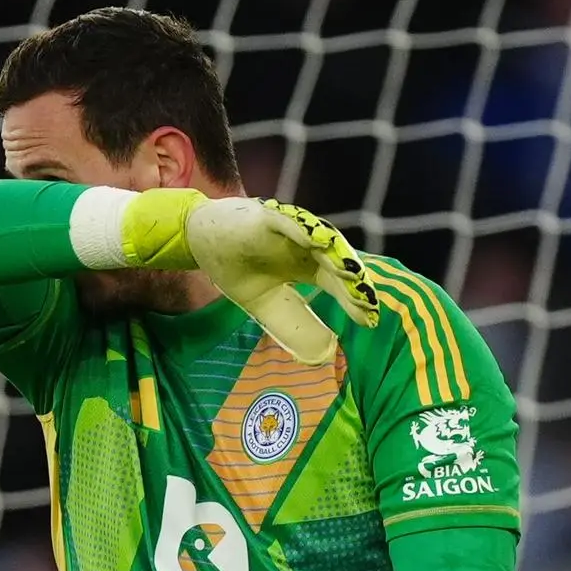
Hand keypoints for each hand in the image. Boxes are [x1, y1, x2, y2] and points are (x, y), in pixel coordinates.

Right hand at [185, 197, 378, 365]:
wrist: (200, 239)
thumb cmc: (236, 268)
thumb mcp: (265, 305)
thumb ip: (293, 325)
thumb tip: (326, 353)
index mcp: (305, 266)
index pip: (336, 284)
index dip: (353, 301)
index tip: (369, 320)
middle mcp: (303, 247)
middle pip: (334, 264)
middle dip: (351, 283)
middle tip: (368, 303)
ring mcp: (287, 230)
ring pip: (318, 241)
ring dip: (335, 255)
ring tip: (351, 273)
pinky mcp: (264, 217)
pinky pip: (286, 222)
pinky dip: (301, 230)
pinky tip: (317, 240)